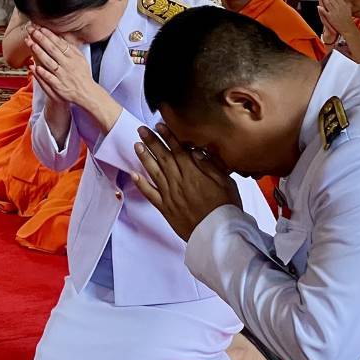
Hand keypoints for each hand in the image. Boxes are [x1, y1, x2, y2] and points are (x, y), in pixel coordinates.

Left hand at [27, 27, 97, 107]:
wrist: (86, 93)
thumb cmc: (82, 74)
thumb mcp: (80, 58)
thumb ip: (71, 48)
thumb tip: (62, 36)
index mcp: (73, 57)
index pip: (59, 43)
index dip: (50, 35)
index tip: (41, 28)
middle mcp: (68, 65)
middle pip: (53, 50)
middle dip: (42, 40)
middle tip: (33, 31)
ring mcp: (62, 75)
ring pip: (50, 62)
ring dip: (40, 53)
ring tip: (31, 44)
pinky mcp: (59, 86)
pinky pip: (49, 78)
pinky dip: (43, 73)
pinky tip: (35, 67)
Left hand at [131, 123, 240, 240]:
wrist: (218, 234)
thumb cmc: (226, 207)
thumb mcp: (225, 182)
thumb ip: (210, 166)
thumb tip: (196, 151)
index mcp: (193, 174)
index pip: (178, 150)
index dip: (168, 137)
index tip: (159, 125)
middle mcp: (178, 182)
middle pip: (163, 158)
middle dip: (152, 142)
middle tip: (141, 129)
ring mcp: (170, 195)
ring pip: (153, 172)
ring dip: (144, 157)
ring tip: (137, 145)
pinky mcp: (165, 208)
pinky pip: (150, 194)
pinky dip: (141, 184)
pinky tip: (133, 174)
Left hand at [316, 0, 356, 40]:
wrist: (348, 28)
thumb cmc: (347, 18)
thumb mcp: (347, 8)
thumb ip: (342, 2)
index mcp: (343, 5)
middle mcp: (339, 8)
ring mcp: (335, 13)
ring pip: (328, 4)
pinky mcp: (331, 18)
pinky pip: (326, 13)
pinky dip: (323, 10)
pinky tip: (319, 6)